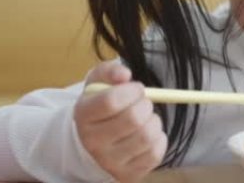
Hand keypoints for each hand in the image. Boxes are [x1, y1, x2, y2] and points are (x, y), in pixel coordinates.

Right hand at [74, 61, 166, 182]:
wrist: (90, 141)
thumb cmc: (99, 106)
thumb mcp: (98, 83)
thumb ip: (110, 71)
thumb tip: (124, 74)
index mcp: (83, 115)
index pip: (111, 102)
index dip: (132, 91)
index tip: (137, 88)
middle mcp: (93, 142)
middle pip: (133, 119)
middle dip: (146, 105)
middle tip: (144, 103)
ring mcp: (109, 161)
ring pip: (147, 136)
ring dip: (154, 121)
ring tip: (146, 118)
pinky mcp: (127, 174)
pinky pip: (156, 153)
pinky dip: (159, 139)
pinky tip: (149, 134)